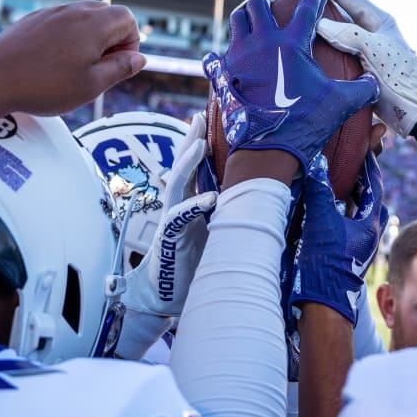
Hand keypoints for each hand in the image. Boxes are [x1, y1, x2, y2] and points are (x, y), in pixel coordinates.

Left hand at [0, 1, 145, 115]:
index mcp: (93, 24)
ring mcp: (51, 13)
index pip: (128, 18)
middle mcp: (73, 11)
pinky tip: (52, 62)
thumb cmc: (43, 86)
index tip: (116, 65)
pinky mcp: (33, 20)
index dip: (130, 43)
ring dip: (89, 38)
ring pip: (83, 17)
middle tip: (97, 67)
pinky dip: (66, 37)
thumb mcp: (91, 85)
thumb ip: (120, 69)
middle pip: (107, 14)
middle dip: (111, 39)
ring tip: (75, 67)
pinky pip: (61, 22)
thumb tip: (140, 59)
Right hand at [112, 122, 214, 359]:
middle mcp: (177, 207)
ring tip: (200, 143)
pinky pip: (180, 219)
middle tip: (200, 117)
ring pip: (175, 185)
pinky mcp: (170, 241)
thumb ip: (222, 212)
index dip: (197, 142)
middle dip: (190, 140)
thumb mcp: (213, 232)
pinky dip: (194, 207)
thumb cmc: (192, 265)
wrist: (168, 299)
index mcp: (187, 203)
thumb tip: (249, 194)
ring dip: (188, 163)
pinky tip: (210, 198)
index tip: (206, 117)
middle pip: (181, 166)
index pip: (192, 167)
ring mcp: (171, 222)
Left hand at [202, 0, 377, 173]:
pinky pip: (216, 56)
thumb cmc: (305, 123)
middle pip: (257, 5)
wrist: (266, 150)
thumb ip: (362, 89)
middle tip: (273, 9)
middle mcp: (262, 43)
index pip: (306, 9)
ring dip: (245, 19)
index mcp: (291, 44)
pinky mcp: (223, 75)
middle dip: (266, 3)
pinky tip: (226, 59)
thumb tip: (373, 82)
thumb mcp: (340, 104)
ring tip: (252, 25)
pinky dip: (222, 54)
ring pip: (236, 22)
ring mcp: (239, 58)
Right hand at [288, 153, 386, 324]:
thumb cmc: (326, 265)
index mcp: (371, 224)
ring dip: (351, 195)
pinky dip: (342, 210)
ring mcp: (359, 245)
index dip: (369, 165)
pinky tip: (328, 208)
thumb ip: (320, 192)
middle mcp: (370, 234)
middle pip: (371, 199)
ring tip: (340, 180)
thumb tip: (317, 165)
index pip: (374, 186)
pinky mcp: (347, 254)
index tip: (364, 147)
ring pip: (360, 213)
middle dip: (362, 180)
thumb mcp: (321, 223)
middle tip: (352, 161)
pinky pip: (349, 224)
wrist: (323, 305)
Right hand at [295, 0, 416, 136]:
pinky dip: (318, 45)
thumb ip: (348, 34)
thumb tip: (318, 23)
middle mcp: (369, 30)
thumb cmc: (401, 76)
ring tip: (293, 18)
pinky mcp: (358, 67)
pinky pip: (333, 50)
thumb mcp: (375, 50)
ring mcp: (364, 48)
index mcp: (377, 19)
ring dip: (315, 22)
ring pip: (334, 29)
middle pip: (337, 8)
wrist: (416, 108)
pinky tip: (304, 47)